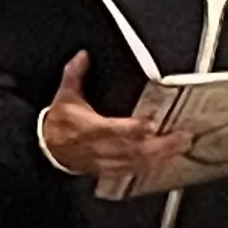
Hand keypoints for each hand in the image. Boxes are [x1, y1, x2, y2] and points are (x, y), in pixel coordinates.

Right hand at [39, 52, 186, 186]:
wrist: (46, 148)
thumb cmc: (59, 123)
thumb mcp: (65, 95)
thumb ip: (75, 74)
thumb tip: (83, 56)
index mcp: (88, 127)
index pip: (113, 129)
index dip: (133, 129)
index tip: (151, 124)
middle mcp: (99, 147)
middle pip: (133, 149)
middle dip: (160, 145)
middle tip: (182, 138)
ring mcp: (104, 161)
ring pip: (136, 162)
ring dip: (160, 157)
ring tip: (179, 148)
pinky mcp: (107, 170)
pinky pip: (131, 171)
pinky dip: (149, 168)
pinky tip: (163, 162)